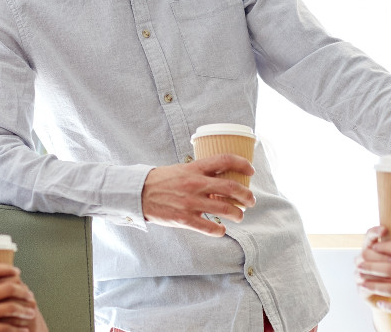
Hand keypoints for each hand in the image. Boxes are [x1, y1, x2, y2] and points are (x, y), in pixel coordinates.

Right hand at [0, 263, 39, 331]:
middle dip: (22, 291)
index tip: (16, 272)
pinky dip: (17, 329)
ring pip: (11, 308)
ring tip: (30, 312)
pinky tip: (22, 329)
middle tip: (29, 294)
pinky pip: (6, 328)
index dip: (7, 269)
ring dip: (24, 310)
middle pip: (7, 288)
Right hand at [141, 154, 255, 235]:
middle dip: (247, 196)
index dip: (242, 164)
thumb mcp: (182, 169)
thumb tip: (222, 176)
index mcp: (195, 168)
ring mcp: (190, 202)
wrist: (139, 193)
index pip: (225, 160)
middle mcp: (195, 184)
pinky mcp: (184, 219)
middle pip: (232, 187)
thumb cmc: (162, 180)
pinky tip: (221, 230)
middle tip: (251, 201)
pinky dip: (220, 230)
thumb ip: (201, 172)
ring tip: (239, 216)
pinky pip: (210, 227)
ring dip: (238, 214)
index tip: (251, 170)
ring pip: (225, 209)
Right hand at [354, 226, 390, 306]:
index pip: (370, 235)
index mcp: (374, 248)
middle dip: (382, 256)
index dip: (375, 232)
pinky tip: (390, 286)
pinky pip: (365, 285)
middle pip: (366, 251)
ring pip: (364, 268)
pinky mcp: (362, 289)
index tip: (385, 229)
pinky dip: (377, 285)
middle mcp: (364, 259)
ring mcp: (360, 273)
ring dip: (380, 271)